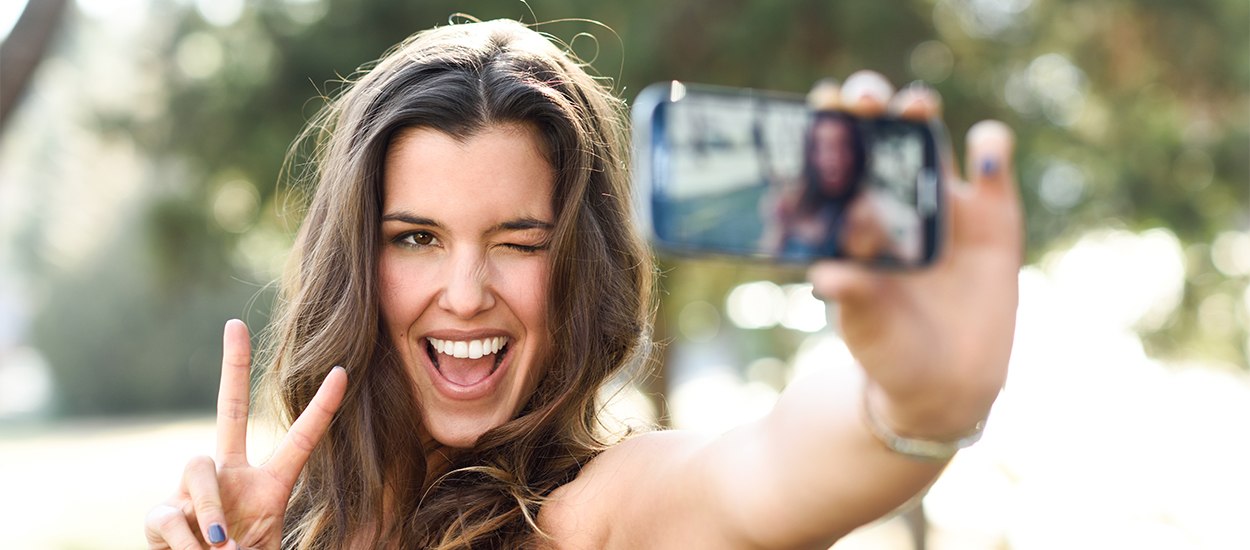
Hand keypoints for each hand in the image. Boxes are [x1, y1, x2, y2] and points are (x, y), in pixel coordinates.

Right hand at [144, 320, 346, 549]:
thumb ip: (255, 547)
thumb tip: (224, 546)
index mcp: (269, 486)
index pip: (300, 440)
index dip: (322, 409)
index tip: (343, 371)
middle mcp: (229, 476)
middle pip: (230, 411)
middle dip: (233, 367)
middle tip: (235, 324)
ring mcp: (191, 490)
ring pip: (196, 467)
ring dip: (209, 509)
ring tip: (220, 547)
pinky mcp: (161, 515)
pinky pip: (171, 514)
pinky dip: (187, 541)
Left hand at [807, 72, 1022, 435]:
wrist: (946, 384)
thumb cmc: (888, 350)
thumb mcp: (866, 328)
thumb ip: (854, 297)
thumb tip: (827, 276)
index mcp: (849, 217)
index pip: (831, 159)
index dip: (824, 128)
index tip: (820, 110)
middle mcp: (891, 198)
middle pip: (879, 131)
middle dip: (870, 103)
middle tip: (864, 99)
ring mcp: (942, 203)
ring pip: (930, 136)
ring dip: (920, 111)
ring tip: (914, 108)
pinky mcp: (992, 216)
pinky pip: (993, 166)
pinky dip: (992, 148)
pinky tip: (986, 154)